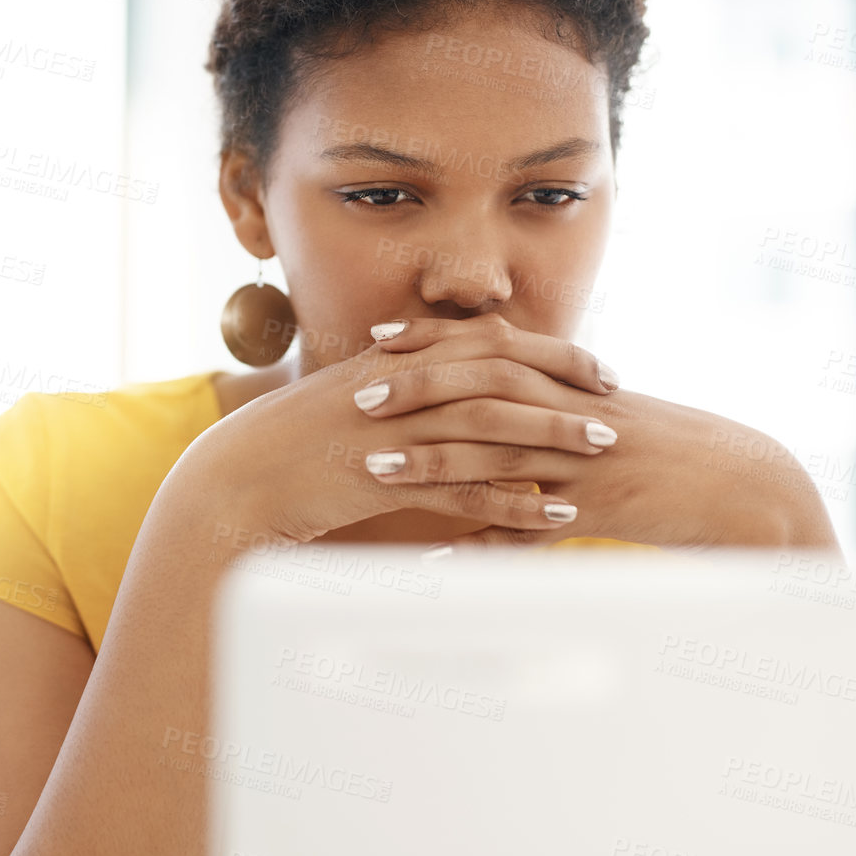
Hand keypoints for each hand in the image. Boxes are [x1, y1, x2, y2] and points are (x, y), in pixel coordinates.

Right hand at [185, 313, 623, 547]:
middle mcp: (403, 384)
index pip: (490, 341)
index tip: (594, 365)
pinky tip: (552, 513)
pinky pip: (462, 486)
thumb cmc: (299, 443)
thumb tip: (460, 388)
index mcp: (401, 359)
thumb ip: (411, 387)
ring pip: (490, 423)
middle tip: (614, 397)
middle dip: (563, 382)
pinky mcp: (387, 476)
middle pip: (500, 372)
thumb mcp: (359, 398)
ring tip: (602, 447)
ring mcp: (395, 429)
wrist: (241, 477)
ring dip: (551, 434)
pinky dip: (512, 498)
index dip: (548, 350)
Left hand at [365, 316, 841, 552]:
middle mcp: (573, 411)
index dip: (432, 339)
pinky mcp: (598, 507)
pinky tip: (436, 557)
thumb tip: (498, 399)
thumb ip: (551, 406)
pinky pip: (531, 528)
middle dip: (417, 389)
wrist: (741, 485)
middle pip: (483, 388)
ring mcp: (585, 459)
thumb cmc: (668, 451)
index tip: (379, 338)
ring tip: (374, 467)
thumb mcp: (606, 416)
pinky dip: (481, 542)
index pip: (491, 346)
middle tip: (358, 396)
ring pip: (496, 454)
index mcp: (572, 382)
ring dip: (430, 461)